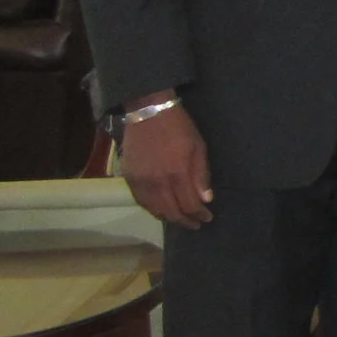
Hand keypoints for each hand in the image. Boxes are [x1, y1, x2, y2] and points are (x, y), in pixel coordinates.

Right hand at [121, 95, 213, 228]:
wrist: (148, 112)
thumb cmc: (179, 127)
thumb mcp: (198, 147)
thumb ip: (201, 175)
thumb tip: (206, 200)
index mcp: (177, 173)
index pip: (189, 204)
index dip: (199, 214)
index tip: (207, 217)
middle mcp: (157, 182)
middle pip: (171, 212)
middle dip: (185, 221)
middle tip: (195, 224)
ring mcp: (140, 181)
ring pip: (154, 210)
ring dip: (169, 217)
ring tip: (180, 219)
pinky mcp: (129, 178)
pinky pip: (141, 201)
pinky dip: (153, 209)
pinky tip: (161, 209)